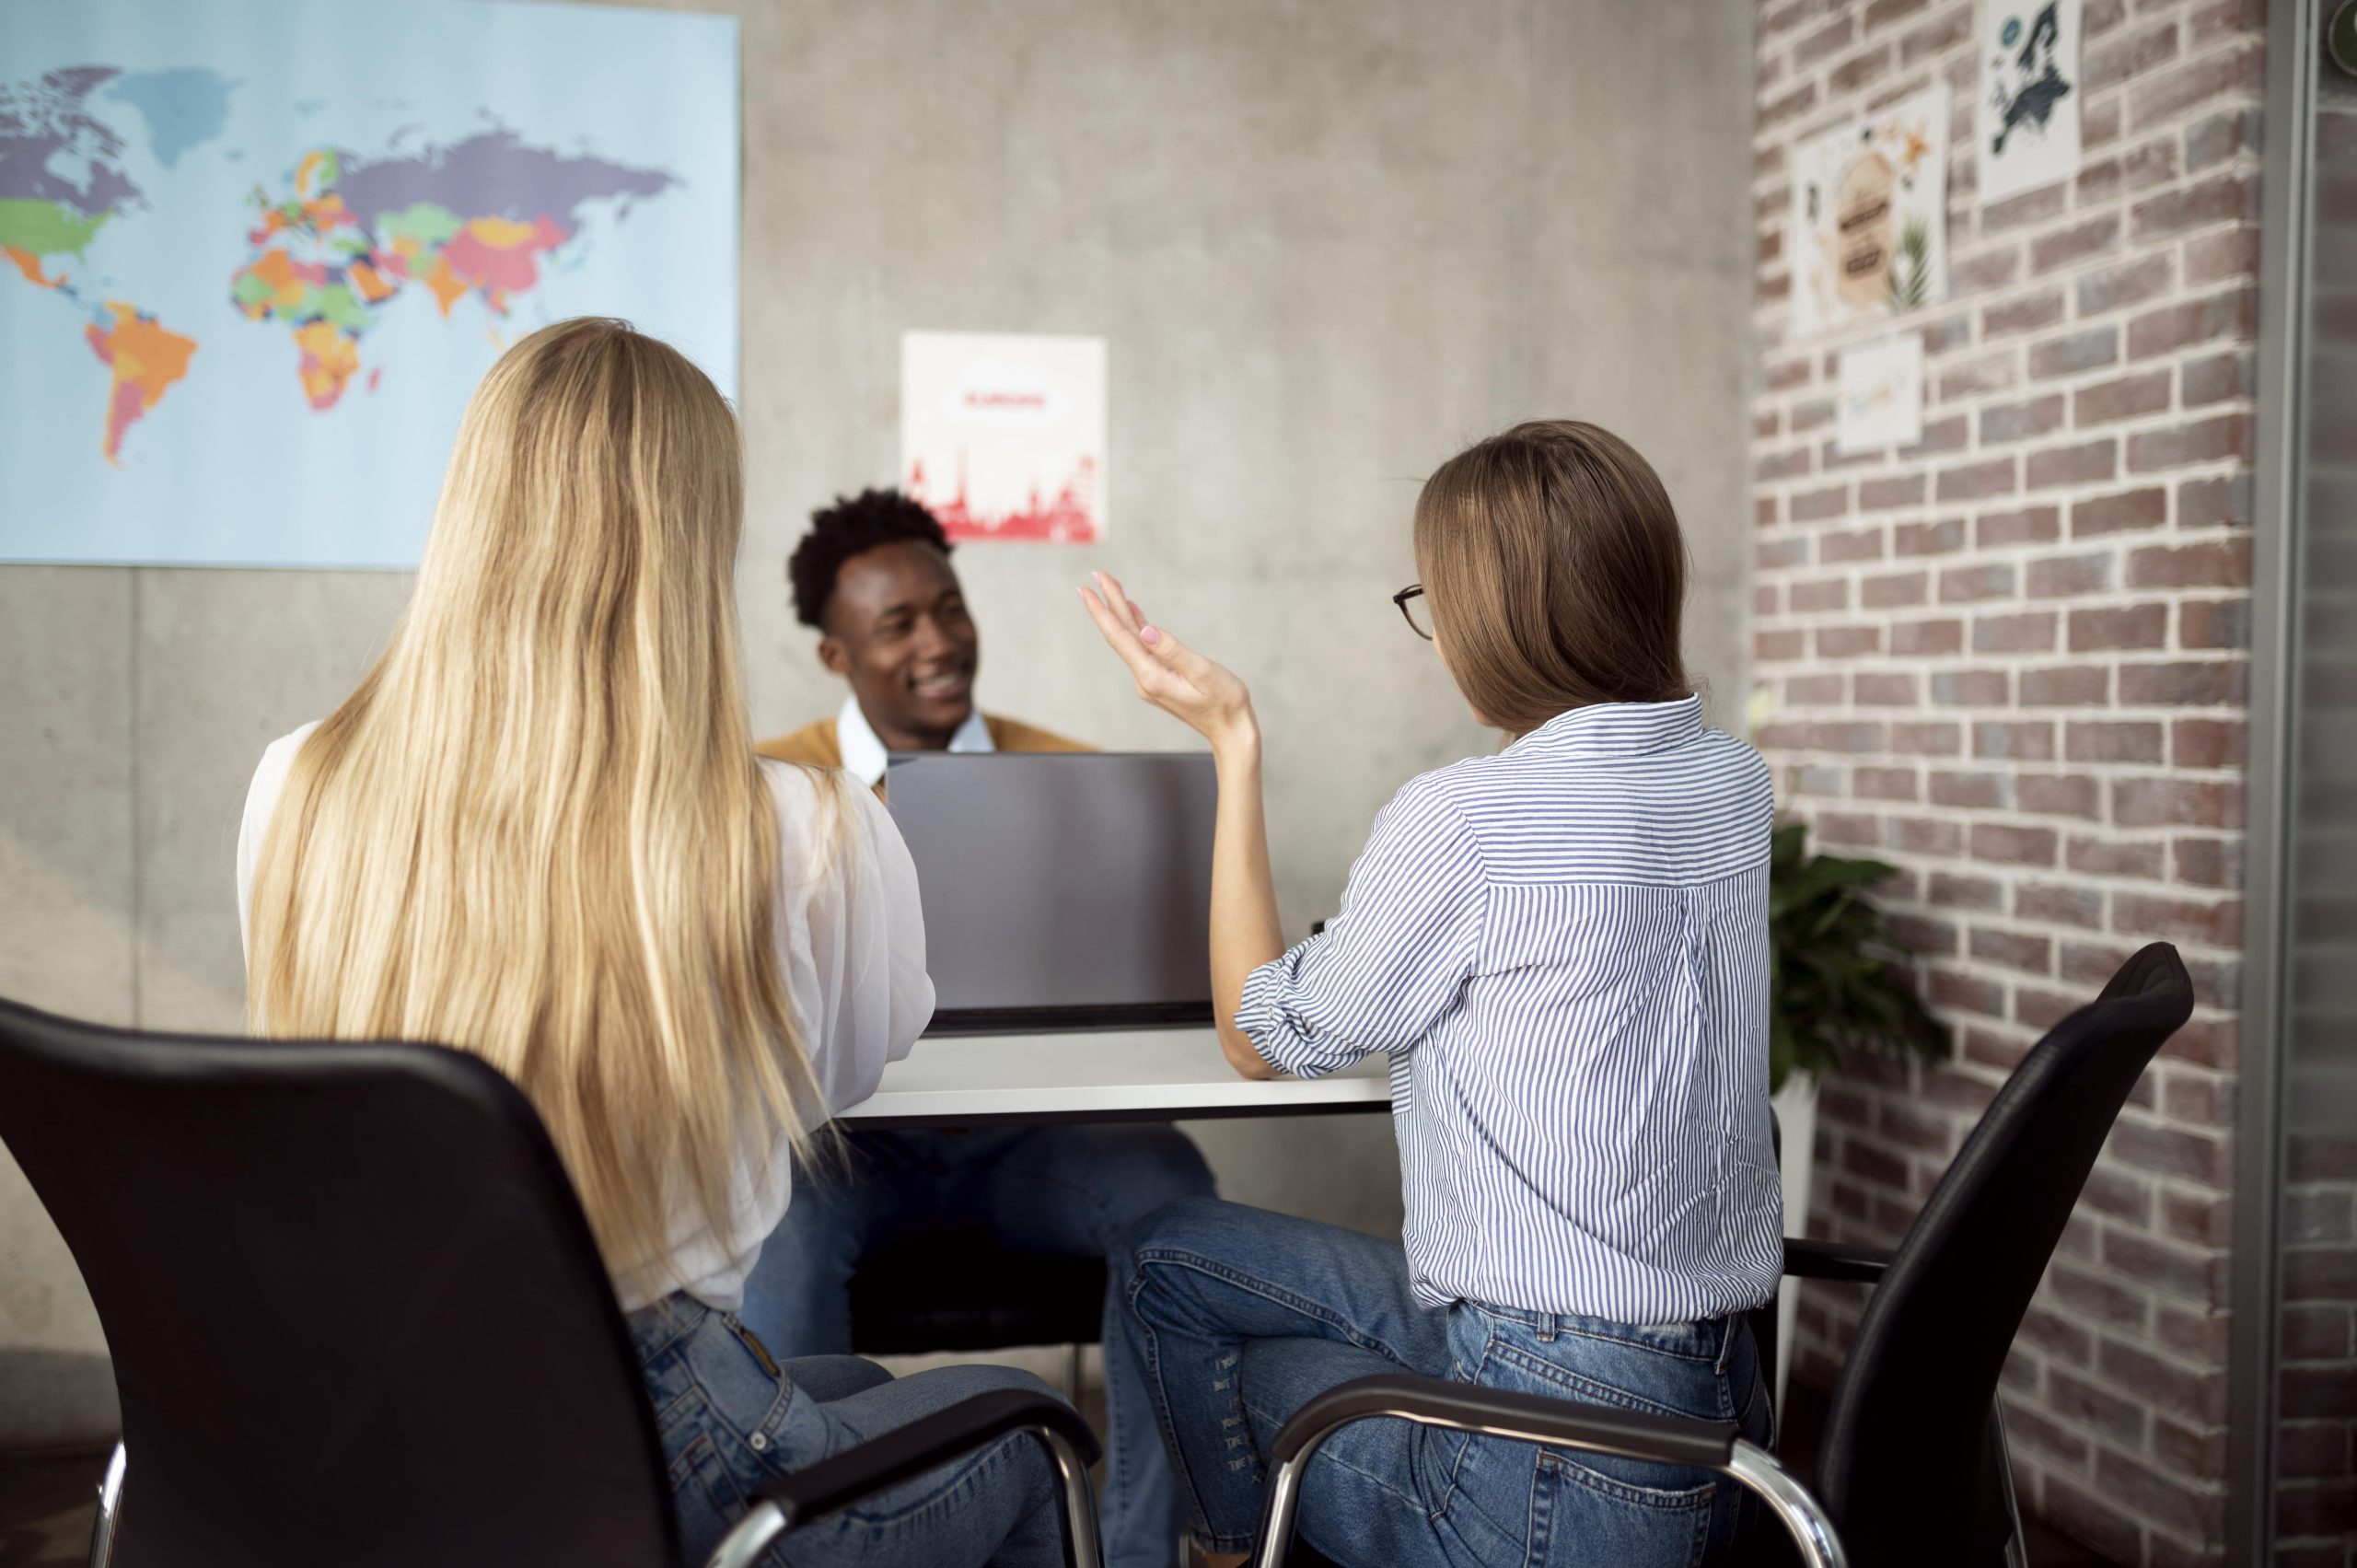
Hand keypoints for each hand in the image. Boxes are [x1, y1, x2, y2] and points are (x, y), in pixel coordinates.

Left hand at [1076, 570, 1257, 757]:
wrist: (1232, 730)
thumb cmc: (1224, 702)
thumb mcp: (1202, 672)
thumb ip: (1173, 651)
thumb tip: (1146, 630)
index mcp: (1152, 677)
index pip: (1120, 638)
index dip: (1102, 612)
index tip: (1087, 589)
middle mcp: (1146, 679)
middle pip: (1122, 635)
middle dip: (1108, 604)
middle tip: (1097, 574)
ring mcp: (1151, 680)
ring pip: (1132, 639)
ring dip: (1121, 613)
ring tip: (1111, 586)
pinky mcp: (1160, 678)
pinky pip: (1143, 648)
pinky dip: (1137, 627)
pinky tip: (1133, 612)